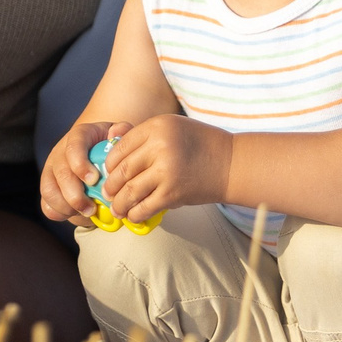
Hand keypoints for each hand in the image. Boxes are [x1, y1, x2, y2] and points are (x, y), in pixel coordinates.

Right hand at [42, 120, 122, 226]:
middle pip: (61, 172)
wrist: (98, 153)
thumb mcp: (118, 136)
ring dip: (66, 206)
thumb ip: (122, 132)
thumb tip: (116, 134)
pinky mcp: (49, 187)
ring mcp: (52, 170)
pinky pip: (46, 203)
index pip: (74, 146)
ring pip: (48, 189)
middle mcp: (61, 151)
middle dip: (74, 194)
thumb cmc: (110, 146)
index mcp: (79, 136)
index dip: (80, 164)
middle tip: (91, 208)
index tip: (93, 180)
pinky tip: (75, 214)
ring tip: (86, 213)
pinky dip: (59, 213)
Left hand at [100, 115, 232, 222]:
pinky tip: (133, 215)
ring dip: (119, 204)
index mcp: (157, 126)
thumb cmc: (202, 144)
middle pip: (121, 171)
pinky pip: (144, 207)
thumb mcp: (172, 127)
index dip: (109, 163)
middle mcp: (159, 146)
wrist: (232, 163)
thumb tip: (112, 140)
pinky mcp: (173, 193)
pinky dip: (135, 214)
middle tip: (108, 193)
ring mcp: (166, 171)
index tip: (108, 172)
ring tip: (117, 208)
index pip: (120, 147)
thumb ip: (144, 134)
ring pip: (129, 192)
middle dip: (111, 186)